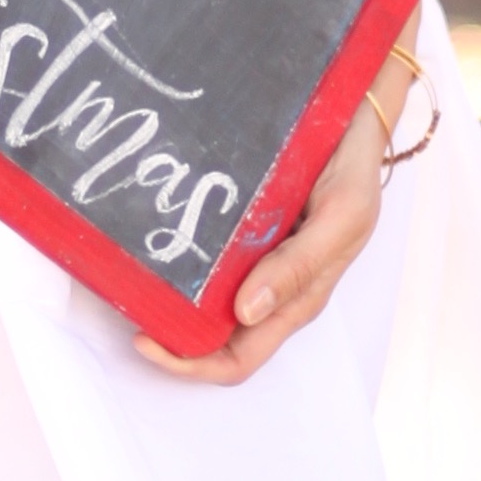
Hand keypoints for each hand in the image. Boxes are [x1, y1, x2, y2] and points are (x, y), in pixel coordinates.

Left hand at [138, 43, 418, 388]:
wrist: (352, 118)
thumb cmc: (353, 173)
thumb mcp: (340, 219)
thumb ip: (298, 266)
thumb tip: (247, 312)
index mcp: (295, 300)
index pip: (238, 359)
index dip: (190, 362)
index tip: (145, 338)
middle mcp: (269, 289)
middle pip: (213, 339)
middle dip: (169, 336)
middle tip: (127, 306)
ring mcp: (253, 260)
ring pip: (203, 302)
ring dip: (168, 300)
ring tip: (129, 277)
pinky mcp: (241, 230)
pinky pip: (204, 259)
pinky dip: (177, 260)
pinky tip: (154, 242)